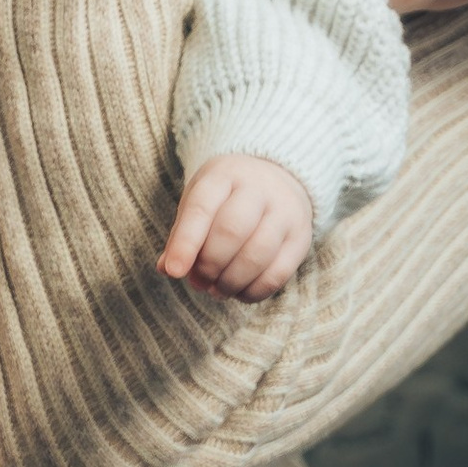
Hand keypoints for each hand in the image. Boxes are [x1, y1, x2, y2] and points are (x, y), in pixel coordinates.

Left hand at [160, 155, 315, 302]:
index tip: (174, 271)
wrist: (278, 177)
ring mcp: (285, 211)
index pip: (201, 209)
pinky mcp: (301, 237)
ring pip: (257, 255)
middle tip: (198, 281)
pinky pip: (278, 273)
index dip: (185, 244)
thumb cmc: (227, 197)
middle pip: (231, 231)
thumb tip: (166, 269)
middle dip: (209, 265)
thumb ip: (182, 233)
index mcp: (224, 174)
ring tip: (216, 289)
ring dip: (230, 282)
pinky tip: (239, 292)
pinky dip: (253, 292)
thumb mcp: (200, 200)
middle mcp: (258, 188)